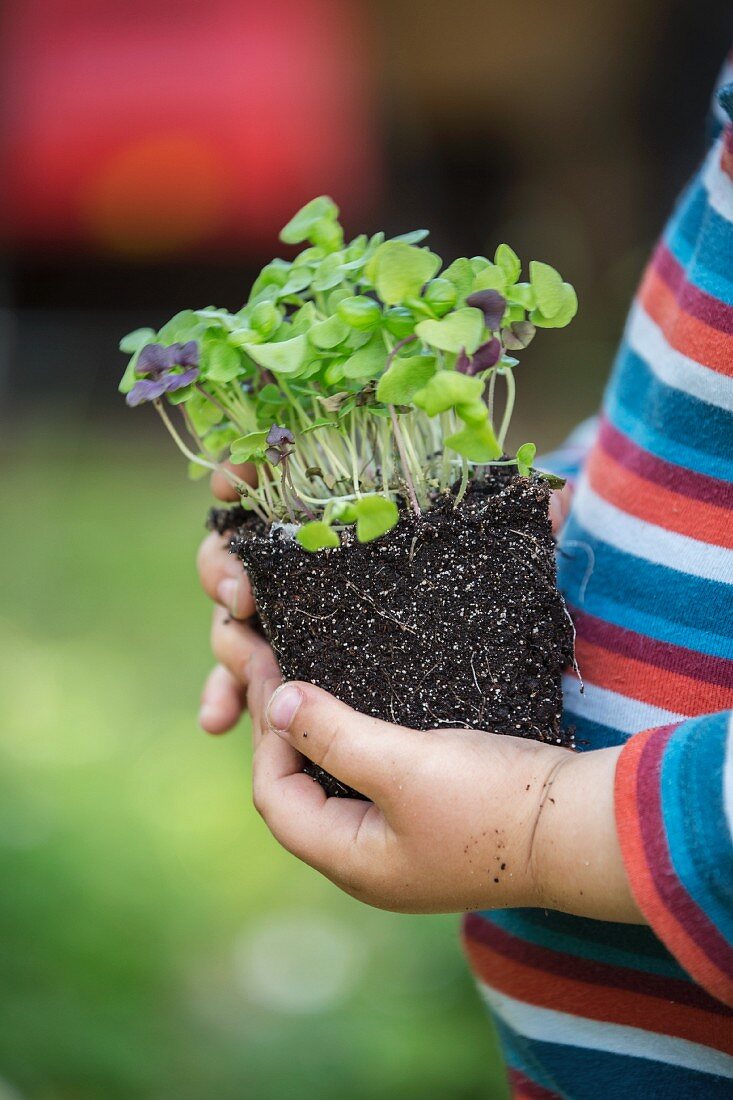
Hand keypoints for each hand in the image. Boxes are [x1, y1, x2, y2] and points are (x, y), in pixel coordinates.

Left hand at [196, 475, 639, 920]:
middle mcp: (368, 863)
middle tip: (277, 669)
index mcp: (351, 860)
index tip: (270, 671)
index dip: (266, 734)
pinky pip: (368, 785)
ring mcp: (401, 848)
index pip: (275, 795)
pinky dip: (349, 747)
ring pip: (332, 788)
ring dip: (314, 739)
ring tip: (306, 685)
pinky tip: (355, 714)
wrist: (582, 826)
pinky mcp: (430, 825)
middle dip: (282, 733)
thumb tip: (277, 703)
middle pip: (299, 794)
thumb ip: (333, 736)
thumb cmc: (492, 800)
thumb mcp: (403, 764)